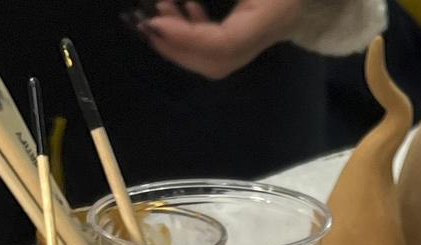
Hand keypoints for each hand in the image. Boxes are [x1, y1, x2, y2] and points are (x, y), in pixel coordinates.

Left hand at [135, 0, 301, 76]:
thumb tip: (164, 6)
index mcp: (274, 14)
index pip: (225, 44)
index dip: (186, 38)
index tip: (154, 22)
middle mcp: (271, 31)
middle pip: (219, 61)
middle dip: (178, 47)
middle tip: (146, 25)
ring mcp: (266, 32)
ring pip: (219, 58)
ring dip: (183, 41)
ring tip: (159, 13)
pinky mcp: (259, 26)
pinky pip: (224, 44)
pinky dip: (197, 35)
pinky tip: (184, 10)